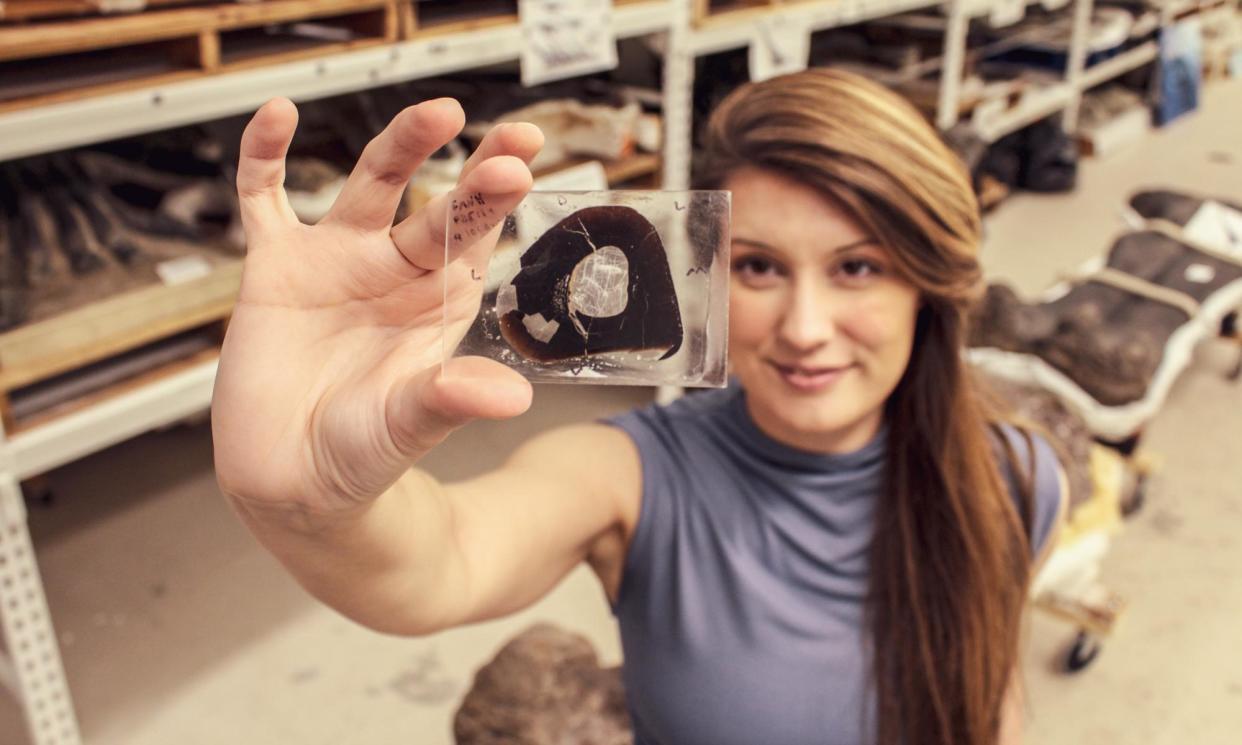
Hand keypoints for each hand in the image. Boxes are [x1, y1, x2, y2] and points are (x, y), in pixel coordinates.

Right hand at [211, 97, 542, 515]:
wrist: (291, 480)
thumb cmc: (362, 454)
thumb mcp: (408, 427)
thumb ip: (450, 400)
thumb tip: (513, 398)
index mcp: (438, 304)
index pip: (475, 242)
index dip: (495, 204)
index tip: (521, 167)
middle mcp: (395, 273)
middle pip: (437, 206)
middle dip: (472, 173)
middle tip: (510, 141)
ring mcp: (336, 262)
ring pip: (370, 186)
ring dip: (400, 148)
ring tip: (436, 114)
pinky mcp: (275, 268)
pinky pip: (265, 199)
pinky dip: (264, 157)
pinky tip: (275, 113)